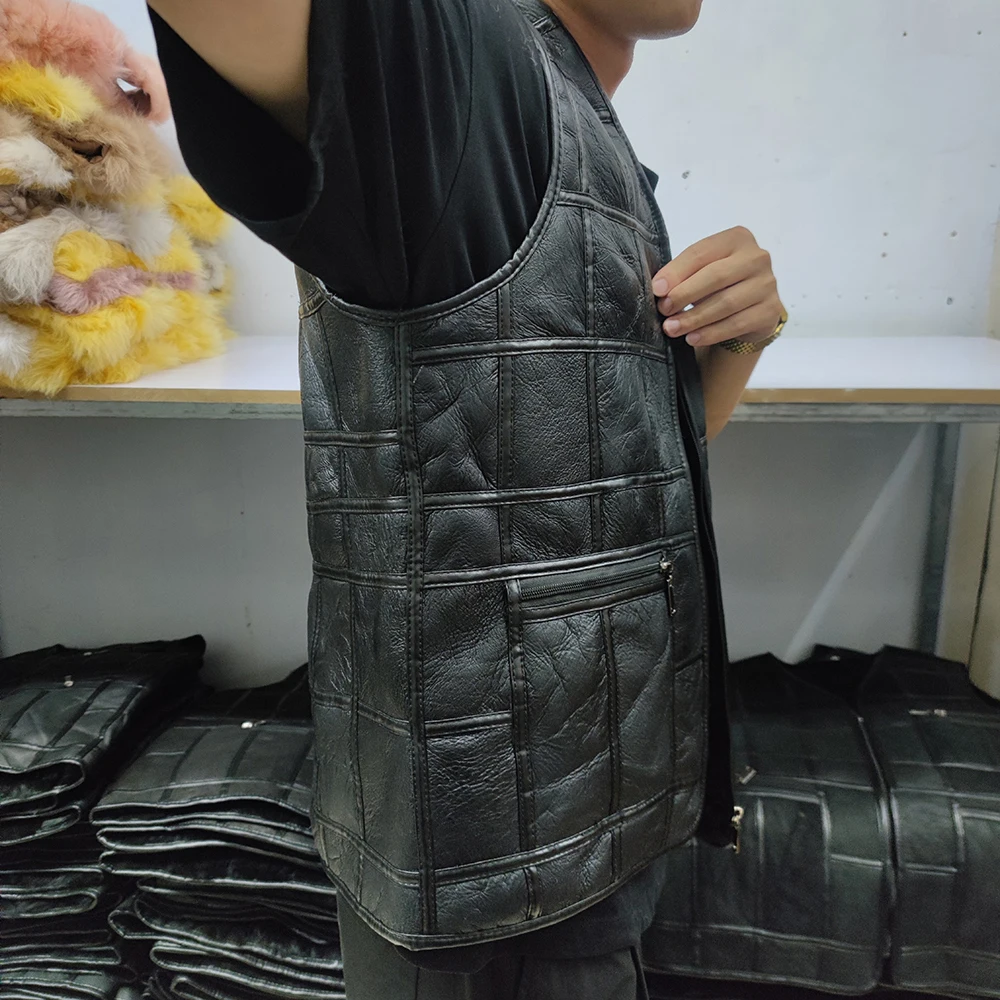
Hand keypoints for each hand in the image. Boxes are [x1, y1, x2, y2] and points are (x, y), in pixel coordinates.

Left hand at [651, 226, 783, 347]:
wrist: (750, 309)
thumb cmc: (718, 285)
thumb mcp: (701, 272)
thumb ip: (683, 274)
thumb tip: (659, 289)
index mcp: (737, 238)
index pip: (701, 252)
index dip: (676, 271)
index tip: (657, 289)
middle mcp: (757, 258)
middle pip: (716, 276)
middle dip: (684, 294)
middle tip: (663, 310)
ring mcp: (767, 284)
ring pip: (726, 303)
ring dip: (694, 318)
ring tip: (672, 328)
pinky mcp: (770, 311)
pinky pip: (737, 324)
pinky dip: (711, 333)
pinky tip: (692, 338)